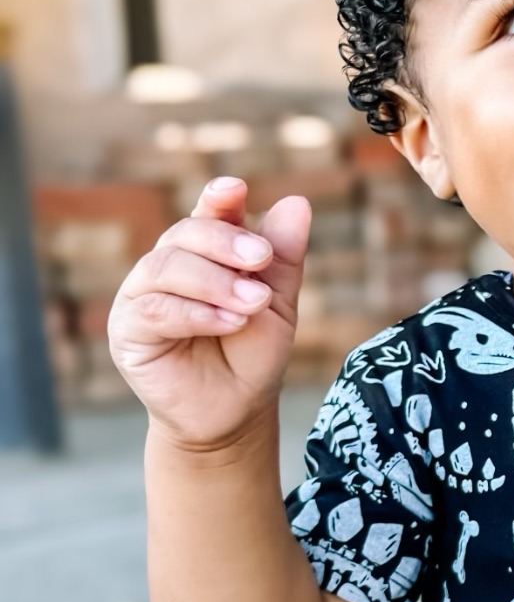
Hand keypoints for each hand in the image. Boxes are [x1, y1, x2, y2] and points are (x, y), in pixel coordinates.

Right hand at [108, 176, 311, 449]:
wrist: (236, 411)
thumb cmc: (253, 355)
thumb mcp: (277, 304)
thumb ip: (282, 259)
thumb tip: (297, 202)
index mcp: (204, 253)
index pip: (207, 214)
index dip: (218, 199)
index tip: (236, 190)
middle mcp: (168, 266)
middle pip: (185, 234)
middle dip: (226, 242)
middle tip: (261, 259)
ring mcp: (143, 295)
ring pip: (166, 267)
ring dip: (215, 281)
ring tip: (254, 302)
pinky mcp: (129, 330)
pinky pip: (156, 309)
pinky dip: (197, 312)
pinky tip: (230, 322)